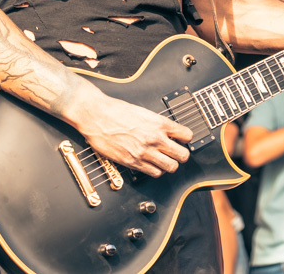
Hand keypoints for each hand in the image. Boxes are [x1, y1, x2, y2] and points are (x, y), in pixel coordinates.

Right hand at [72, 94, 192, 176]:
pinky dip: (156, 170)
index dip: (186, 139)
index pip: (187, 135)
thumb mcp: (144, 112)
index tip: (182, 140)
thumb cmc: (117, 111)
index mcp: (159, 123)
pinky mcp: (133, 162)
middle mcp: (155, 138)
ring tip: (165, 160)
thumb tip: (169, 132)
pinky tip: (152, 164)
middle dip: (182, 155)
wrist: (96, 115)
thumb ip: (158, 124)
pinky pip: (154, 172)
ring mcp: (144, 152)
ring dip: (170, 165)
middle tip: (177, 153)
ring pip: (170, 167)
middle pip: (183, 155)